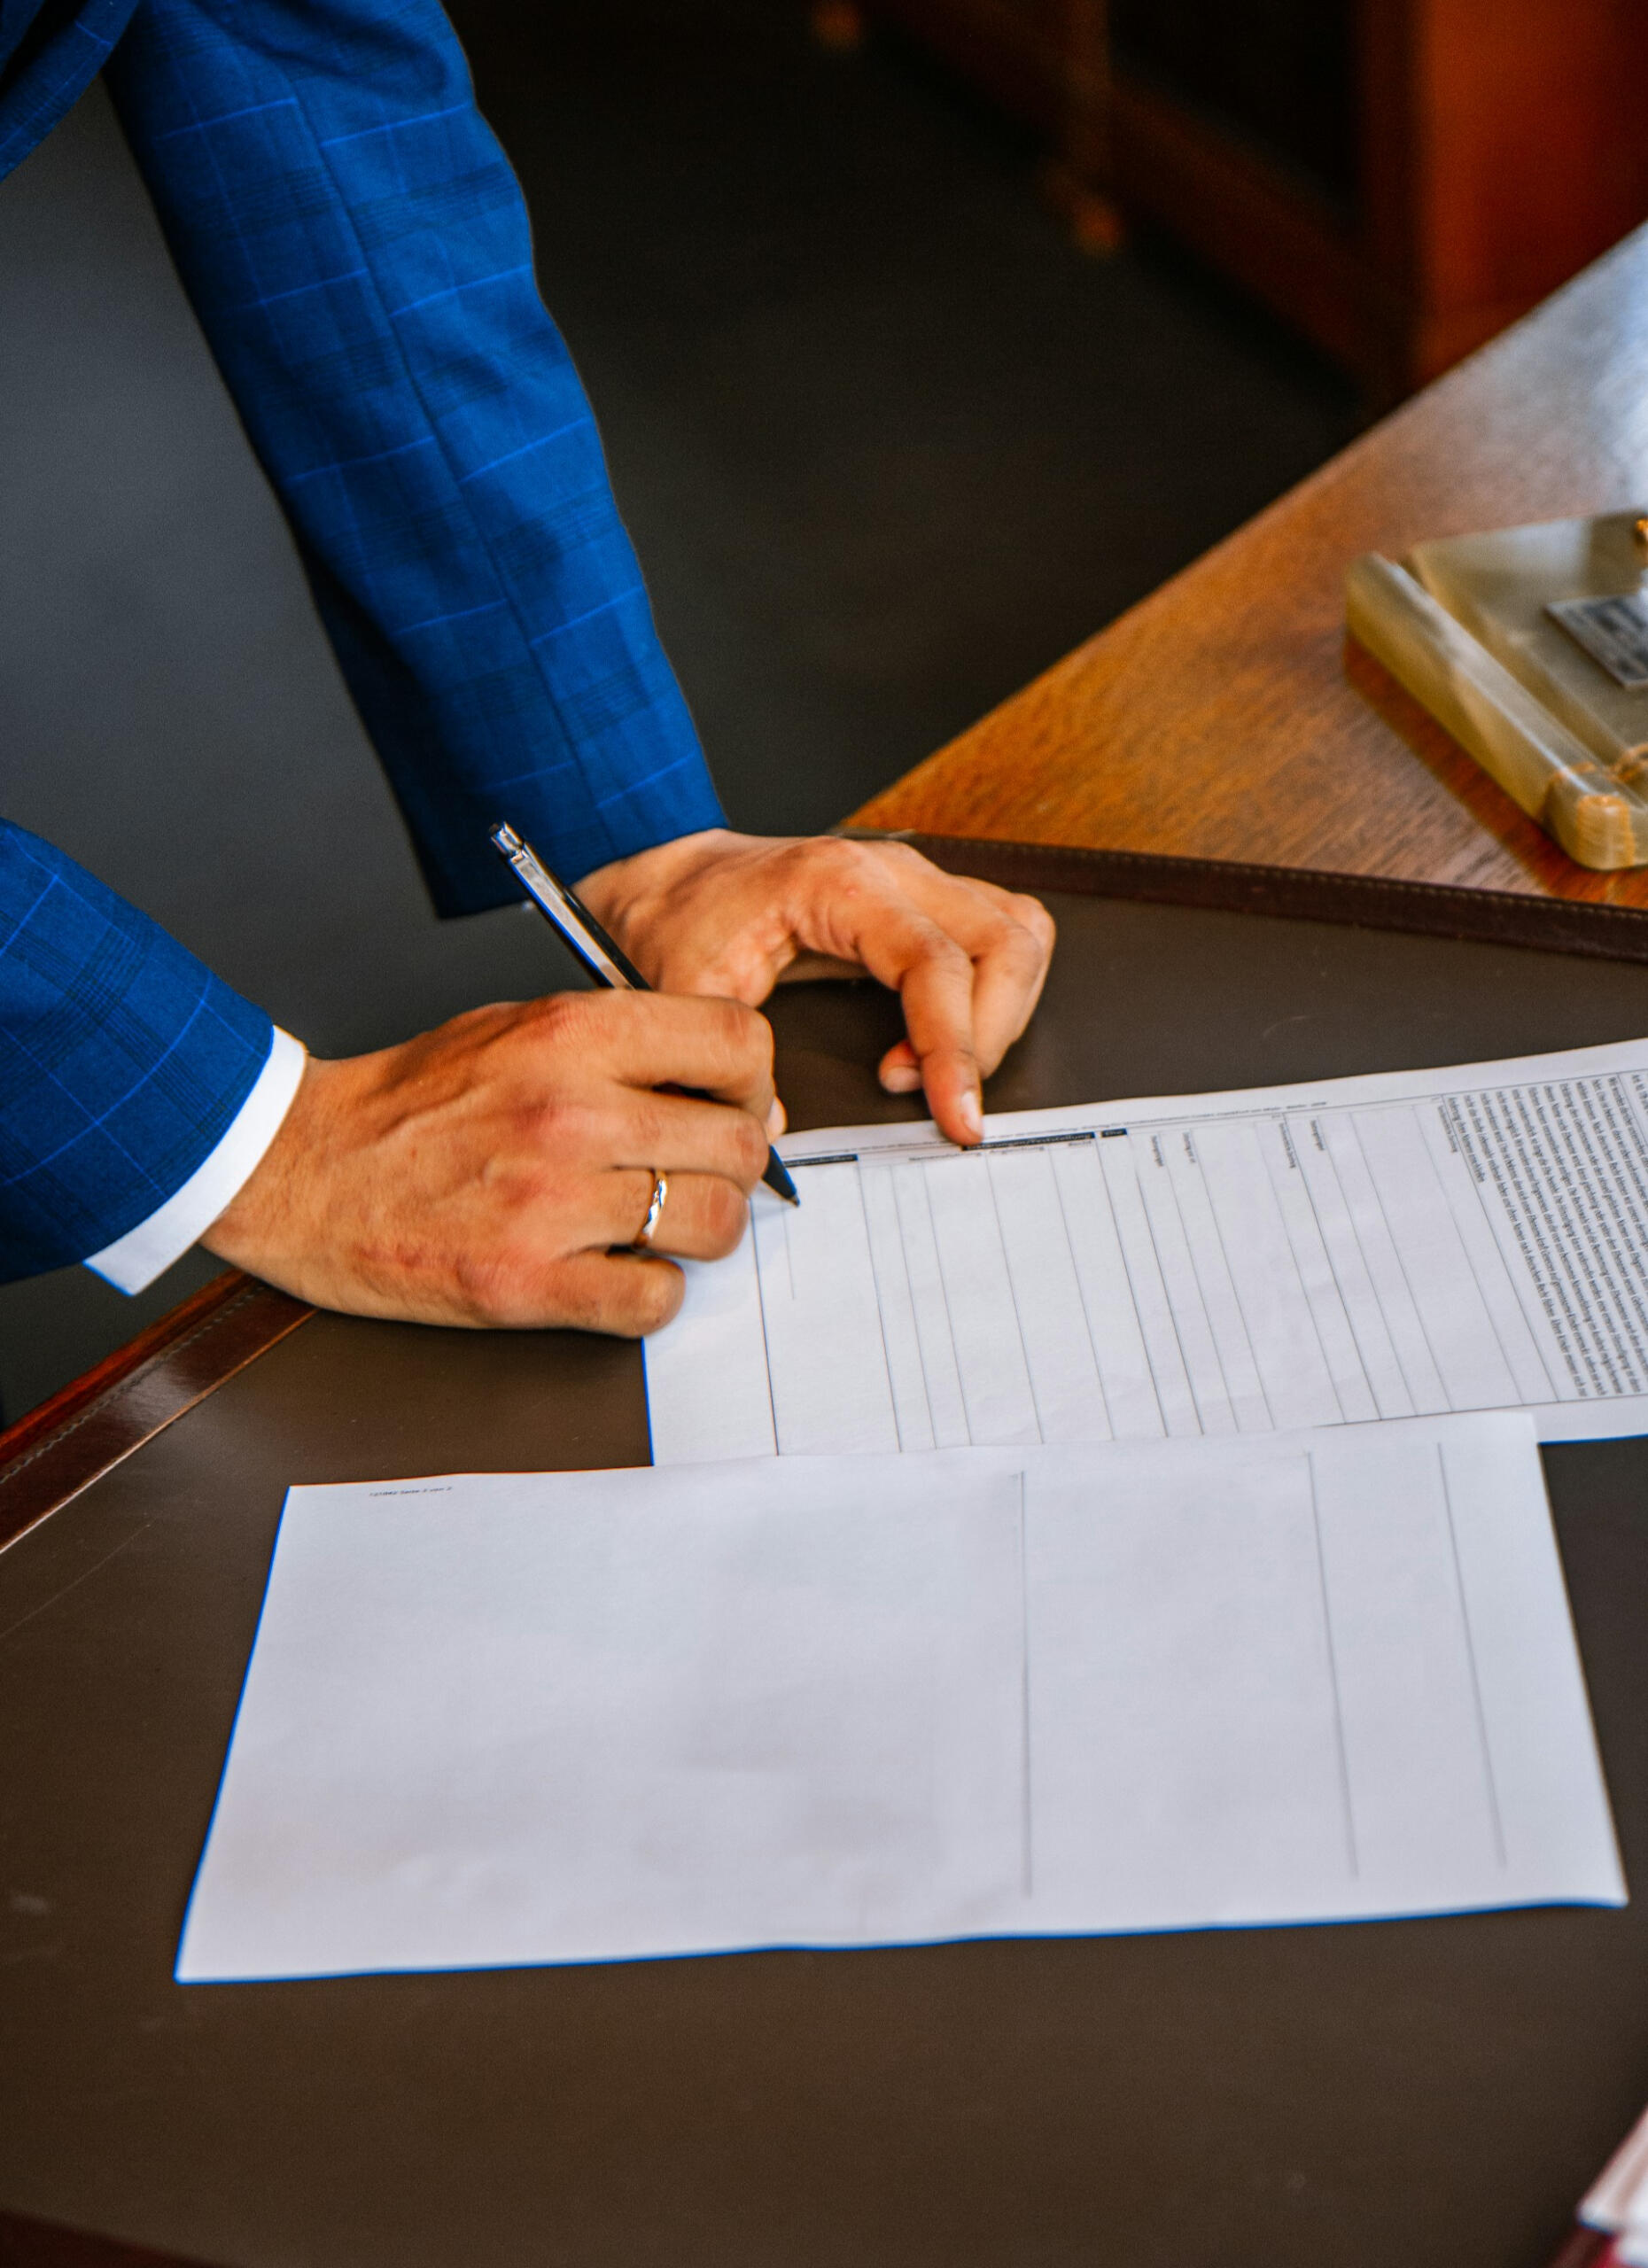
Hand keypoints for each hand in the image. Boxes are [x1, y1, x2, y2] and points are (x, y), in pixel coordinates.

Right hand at [202, 992, 776, 1332]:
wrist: (296, 1167)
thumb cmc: (409, 1101)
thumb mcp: (517, 1028)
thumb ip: (622, 1048)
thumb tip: (735, 1095)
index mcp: (570, 1034)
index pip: (737, 1043)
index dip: (752, 1081)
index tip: (731, 1104)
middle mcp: (570, 1113)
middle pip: (739, 1143)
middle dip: (733, 1164)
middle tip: (696, 1174)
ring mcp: (549, 1203)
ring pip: (713, 1225)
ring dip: (701, 1232)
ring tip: (656, 1225)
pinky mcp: (524, 1283)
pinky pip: (653, 1301)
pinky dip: (651, 1294)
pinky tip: (616, 1272)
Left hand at [576, 831, 1054, 1144]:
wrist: (671, 881)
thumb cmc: (680, 921)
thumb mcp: (685, 990)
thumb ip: (724, 1059)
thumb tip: (775, 1128)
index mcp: (840, 883)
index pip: (937, 962)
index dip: (956, 1047)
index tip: (957, 1116)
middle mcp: (894, 869)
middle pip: (1005, 943)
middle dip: (987, 1038)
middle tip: (939, 1099)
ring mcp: (918, 879)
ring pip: (1020, 932)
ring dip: (1001, 1013)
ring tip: (935, 1070)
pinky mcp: (925, 899)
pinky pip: (1003, 931)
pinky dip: (995, 993)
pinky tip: (937, 1039)